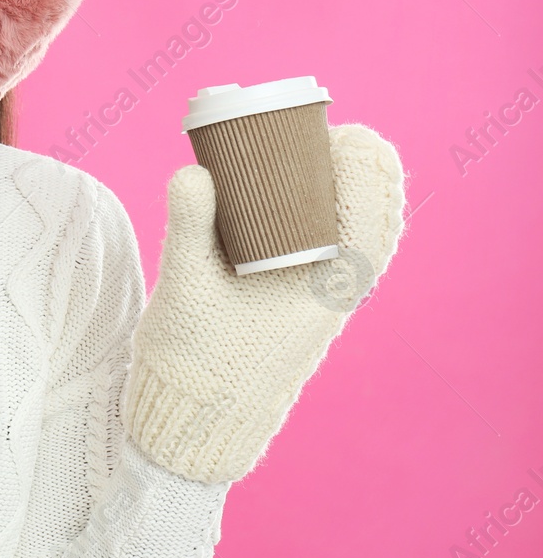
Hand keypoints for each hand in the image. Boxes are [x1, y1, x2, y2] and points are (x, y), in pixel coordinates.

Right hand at [121, 123, 408, 483]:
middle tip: (308, 130)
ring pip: (341, 229)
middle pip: (363, 212)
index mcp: (326, 288)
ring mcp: (316, 297)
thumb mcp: (187, 292)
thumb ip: (191, 228)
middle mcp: (333, 290)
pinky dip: (307, 214)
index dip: (363, 163)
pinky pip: (317, 246)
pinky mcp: (293, 303)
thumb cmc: (195, 366)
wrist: (193, 428)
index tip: (335, 129)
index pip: (371, 212)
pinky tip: (277, 195)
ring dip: (323, 189)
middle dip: (343, 165)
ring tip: (294, 153)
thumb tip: (194, 170)